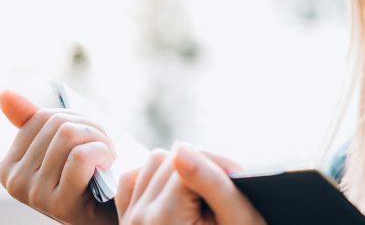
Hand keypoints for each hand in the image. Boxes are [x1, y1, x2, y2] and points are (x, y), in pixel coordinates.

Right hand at [0, 90, 117, 224]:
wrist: (109, 217)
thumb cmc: (87, 180)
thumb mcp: (60, 150)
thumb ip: (32, 124)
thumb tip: (4, 94)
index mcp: (8, 167)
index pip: (42, 117)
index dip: (75, 118)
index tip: (90, 135)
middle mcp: (15, 182)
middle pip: (58, 125)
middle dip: (91, 128)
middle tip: (106, 145)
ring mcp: (35, 195)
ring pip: (69, 136)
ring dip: (101, 140)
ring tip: (108, 155)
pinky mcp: (60, 204)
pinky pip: (81, 155)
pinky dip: (103, 152)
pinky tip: (109, 164)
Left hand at [115, 143, 266, 224]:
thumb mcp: (236, 219)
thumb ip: (211, 181)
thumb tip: (182, 147)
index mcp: (164, 219)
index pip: (188, 162)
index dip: (218, 165)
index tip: (238, 181)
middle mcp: (139, 219)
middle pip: (170, 160)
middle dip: (201, 168)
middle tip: (225, 194)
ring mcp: (129, 222)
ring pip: (152, 164)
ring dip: (178, 171)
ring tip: (202, 197)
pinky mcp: (126, 222)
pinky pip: (133, 181)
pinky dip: (154, 179)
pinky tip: (177, 196)